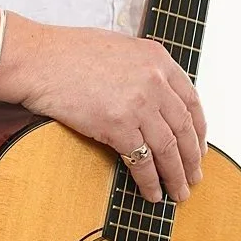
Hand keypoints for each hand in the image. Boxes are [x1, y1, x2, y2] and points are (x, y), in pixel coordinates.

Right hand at [4, 21, 206, 203]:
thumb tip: (157, 97)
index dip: (200, 129)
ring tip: (179, 192)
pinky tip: (152, 193)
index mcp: (157, 58)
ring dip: (176, 176)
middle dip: (192, 158)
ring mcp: (138, 104)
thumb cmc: (69, 51)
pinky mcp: (118, 126)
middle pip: (184, 128)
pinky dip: (150, 182)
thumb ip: (143, 69)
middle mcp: (154, 80)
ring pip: (169, 149)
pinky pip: (142, 161)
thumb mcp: (120, 48)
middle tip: (194, 177)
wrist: (41, 59)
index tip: (200, 146)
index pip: (192, 100)